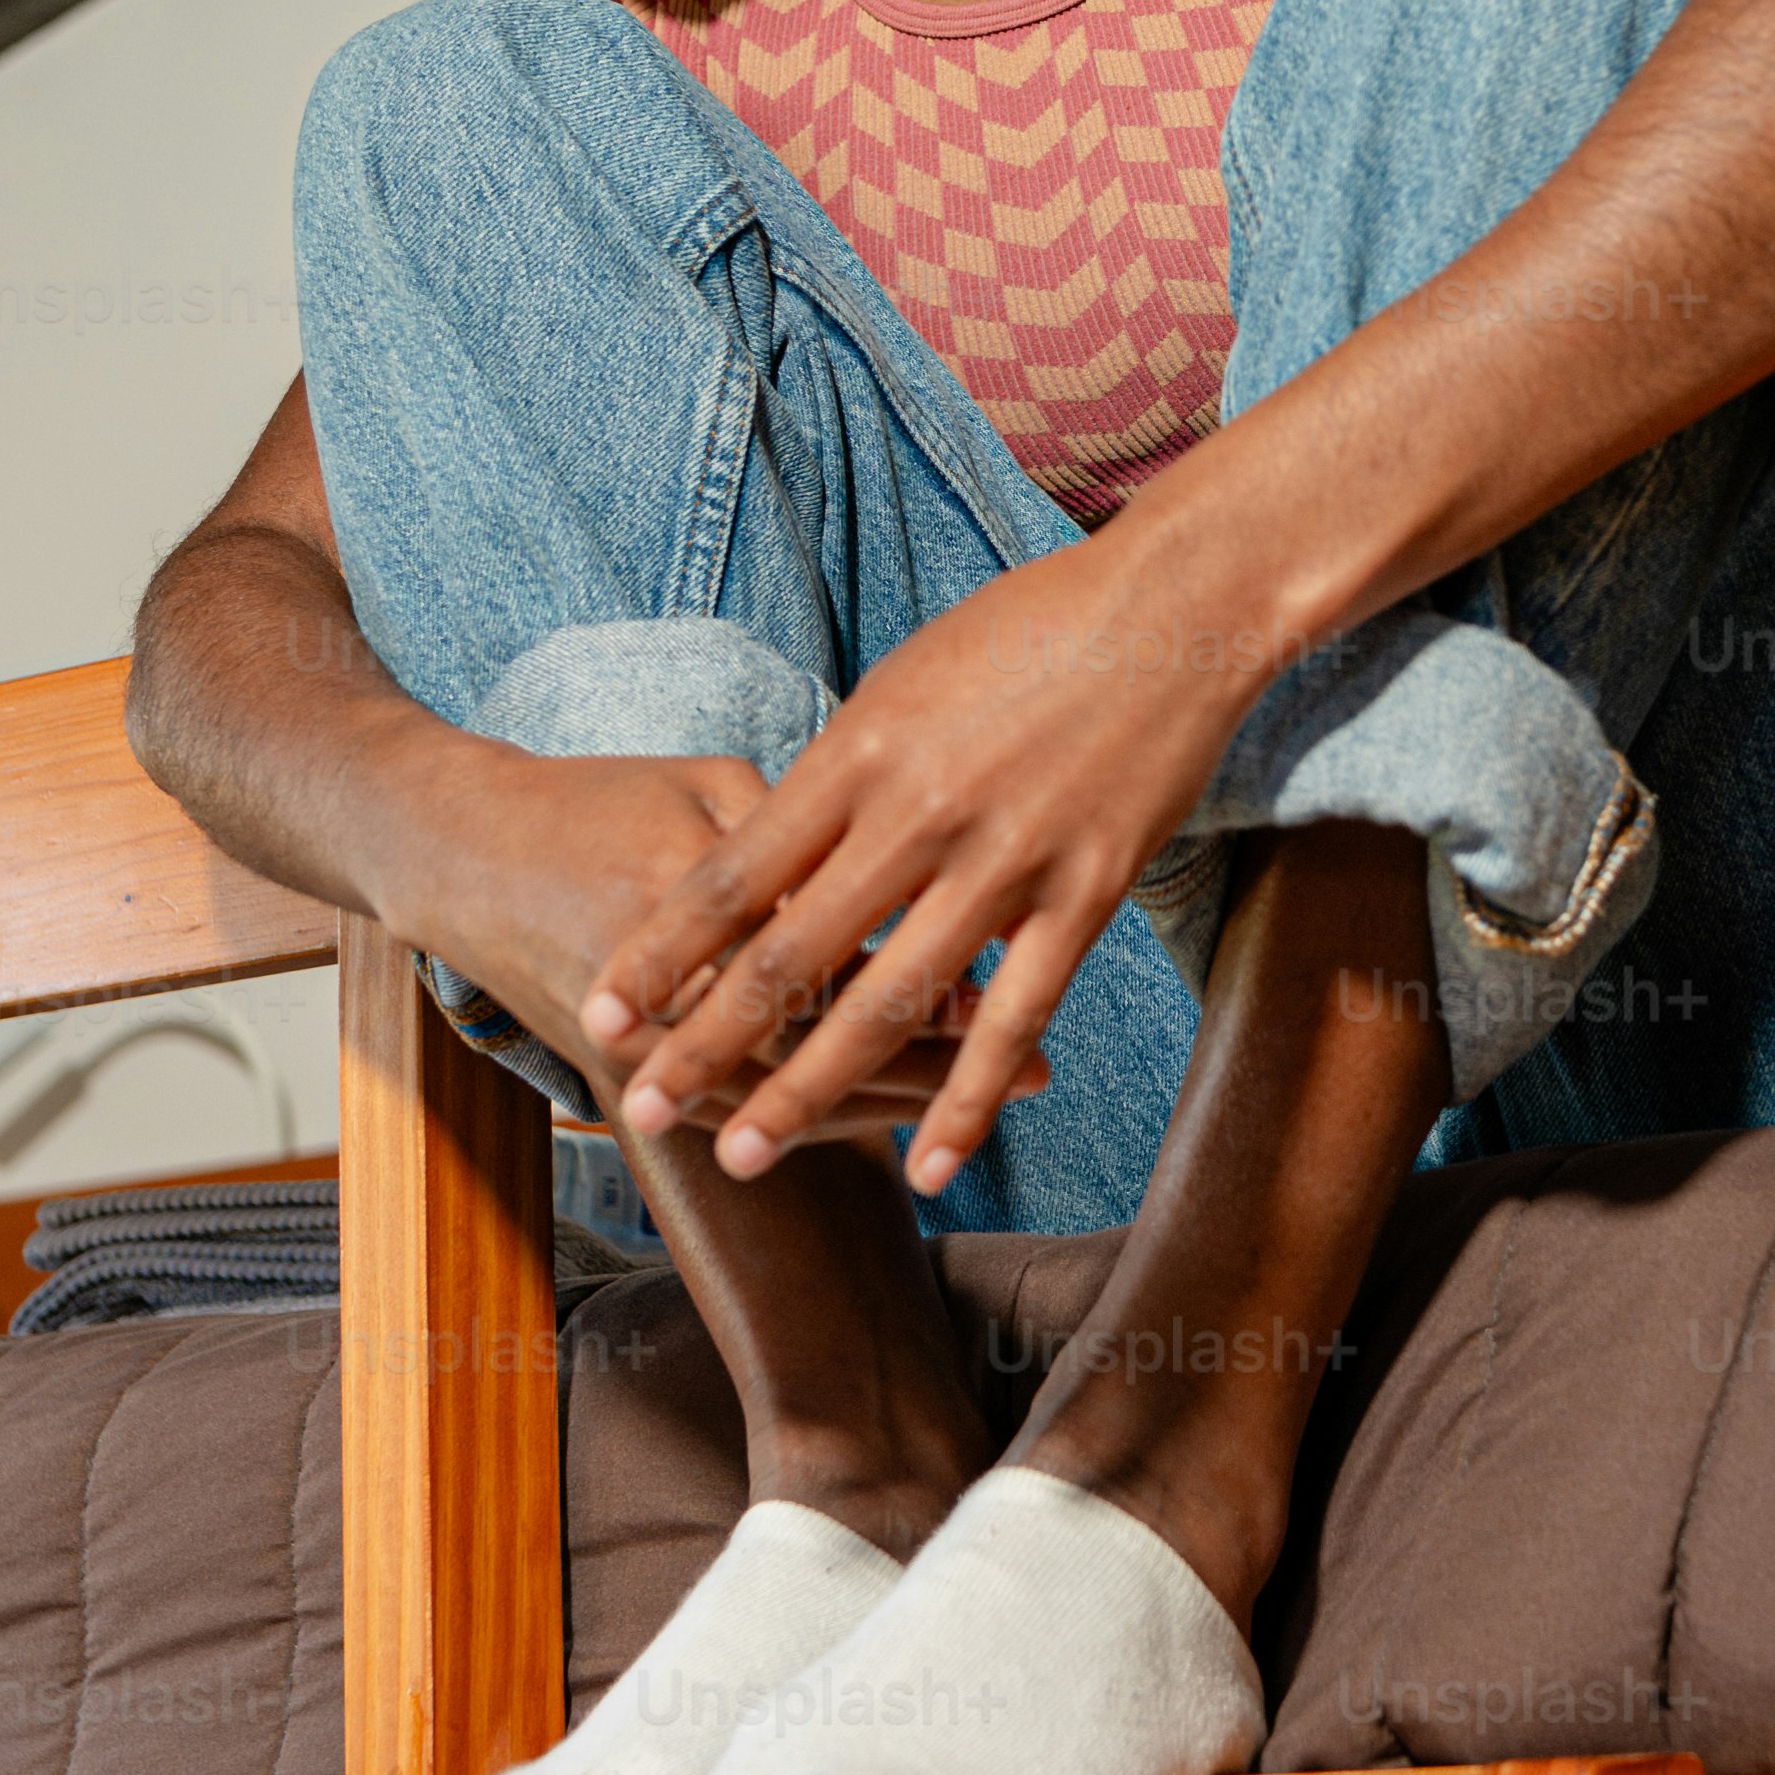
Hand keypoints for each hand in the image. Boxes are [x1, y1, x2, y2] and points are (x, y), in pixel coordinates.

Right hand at [411, 745, 1030, 1139]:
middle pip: (821, 1036)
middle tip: (1034, 1073)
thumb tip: (925, 873)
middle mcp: (663, 973)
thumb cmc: (601, 802)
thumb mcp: (703, 786)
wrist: (459, 854)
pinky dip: (816, 1121)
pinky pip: (737, 1112)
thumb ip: (807, 832)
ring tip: (981, 1108)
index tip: (1017, 977)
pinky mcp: (618, 1070)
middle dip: (932, 1059)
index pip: (830, 942)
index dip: (928, 968)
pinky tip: (887, 1120)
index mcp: (689, 879)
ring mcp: (635, 1036)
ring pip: (782, 1093)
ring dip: (885, 1105)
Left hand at [581, 525, 1256, 1194]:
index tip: (603, 1009)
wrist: (1171, 608)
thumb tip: (769, 854)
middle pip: (788, 955)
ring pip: (889, 1004)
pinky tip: (926, 1166)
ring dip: (808, 1093)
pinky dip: (966, 1102)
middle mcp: (917, 813)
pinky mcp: (1084, 894)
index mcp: (858, 752)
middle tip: (636, 1105)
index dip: (661, 952)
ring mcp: (1003, 860)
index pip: (733, 876)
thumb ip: (836, 775)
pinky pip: (1014, 1017)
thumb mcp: (899, 686)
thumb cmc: (1022, 633)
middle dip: (703, 1041)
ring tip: (745, 1156)